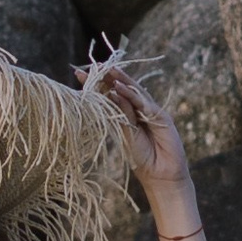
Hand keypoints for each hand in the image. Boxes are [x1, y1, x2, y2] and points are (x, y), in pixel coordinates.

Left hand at [85, 61, 196, 221]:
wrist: (161, 174)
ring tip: (109, 71)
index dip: (97, 85)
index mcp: (127, 114)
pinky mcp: (162, 116)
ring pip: (135, 92)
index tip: (79, 75)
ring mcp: (151, 111)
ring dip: (122, 81)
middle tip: (96, 66)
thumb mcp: (125, 134)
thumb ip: (120, 115)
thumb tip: (110, 94)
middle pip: (123, 89)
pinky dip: (132, 96)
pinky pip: (144, 104)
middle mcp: (139, 110)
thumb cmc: (141, 157)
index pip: (111, 95)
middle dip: (110, 77)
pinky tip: (121, 89)